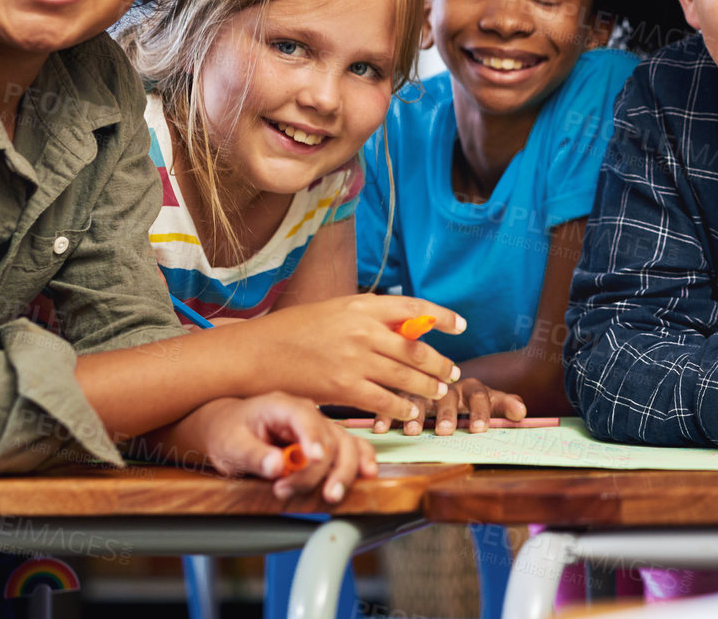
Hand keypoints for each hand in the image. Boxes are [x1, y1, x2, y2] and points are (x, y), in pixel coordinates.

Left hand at [186, 393, 377, 505]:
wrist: (228, 427)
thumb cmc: (229, 431)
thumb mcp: (230, 444)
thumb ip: (253, 455)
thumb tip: (277, 466)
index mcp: (283, 406)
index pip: (305, 419)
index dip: (313, 439)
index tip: (315, 459)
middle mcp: (307, 414)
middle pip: (330, 437)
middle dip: (325, 469)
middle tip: (307, 491)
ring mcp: (319, 428)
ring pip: (346, 445)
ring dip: (344, 471)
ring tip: (331, 495)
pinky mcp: (325, 443)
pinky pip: (352, 449)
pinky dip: (362, 461)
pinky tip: (367, 475)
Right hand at [233, 295, 465, 420]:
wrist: (257, 352)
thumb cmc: (294, 331)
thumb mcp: (334, 312)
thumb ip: (368, 319)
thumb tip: (404, 330)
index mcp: (361, 306)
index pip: (414, 308)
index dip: (441, 317)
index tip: (460, 325)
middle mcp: (362, 329)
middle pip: (415, 347)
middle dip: (439, 363)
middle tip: (452, 373)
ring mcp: (353, 359)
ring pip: (405, 375)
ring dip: (427, 387)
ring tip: (438, 393)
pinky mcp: (343, 387)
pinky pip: (383, 400)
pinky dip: (401, 407)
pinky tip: (408, 411)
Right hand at [373, 377, 528, 435]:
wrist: (443, 377)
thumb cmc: (469, 397)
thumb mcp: (489, 399)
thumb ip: (505, 405)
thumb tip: (522, 413)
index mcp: (471, 387)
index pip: (479, 395)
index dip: (480, 412)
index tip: (480, 429)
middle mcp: (446, 385)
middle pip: (448, 396)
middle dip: (447, 413)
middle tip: (446, 431)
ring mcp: (422, 387)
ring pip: (418, 397)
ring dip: (416, 414)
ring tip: (412, 432)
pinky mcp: (401, 391)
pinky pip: (391, 400)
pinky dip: (384, 413)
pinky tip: (380, 428)